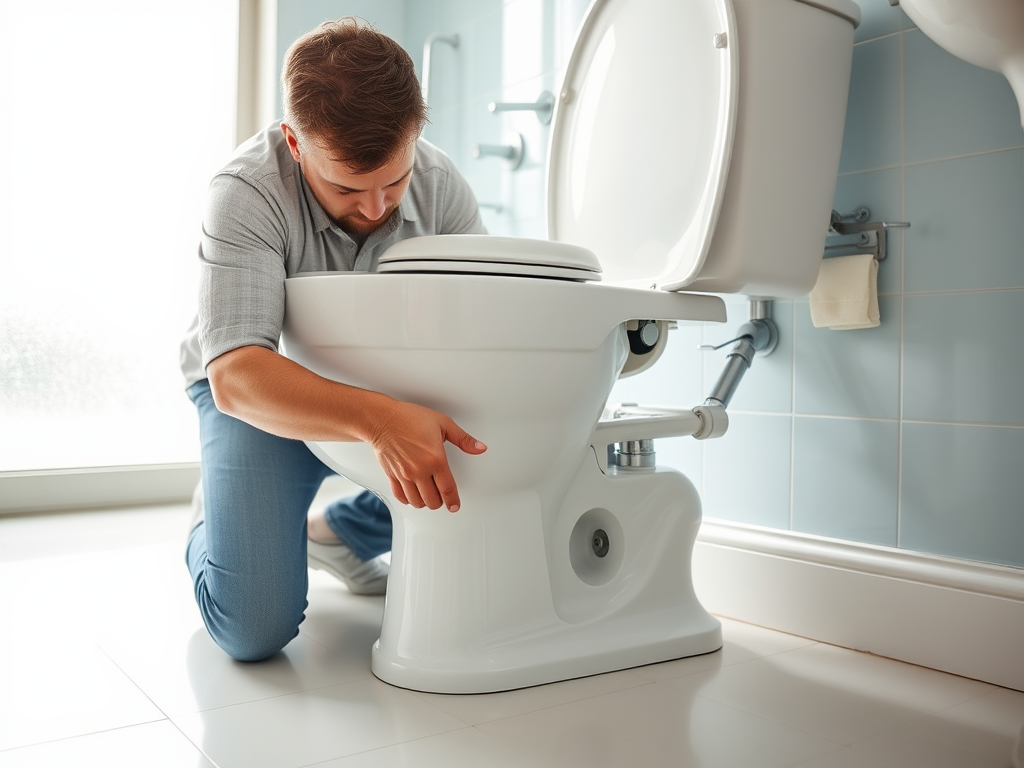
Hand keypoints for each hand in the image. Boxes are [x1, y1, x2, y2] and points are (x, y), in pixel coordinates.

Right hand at [369, 400, 486, 512]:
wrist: (382, 419)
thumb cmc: (409, 418)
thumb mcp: (443, 423)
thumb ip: (463, 439)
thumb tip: (479, 447)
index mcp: (435, 459)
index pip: (448, 489)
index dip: (453, 501)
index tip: (455, 505)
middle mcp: (419, 470)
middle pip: (432, 500)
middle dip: (440, 501)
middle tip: (443, 497)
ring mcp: (404, 475)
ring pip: (417, 502)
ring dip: (425, 502)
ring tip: (429, 496)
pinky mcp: (392, 475)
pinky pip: (401, 496)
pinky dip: (408, 500)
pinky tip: (413, 495)